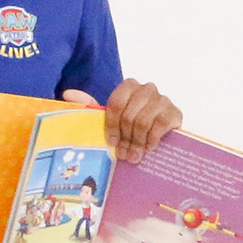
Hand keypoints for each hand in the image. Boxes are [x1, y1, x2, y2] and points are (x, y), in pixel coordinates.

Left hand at [65, 80, 183, 163]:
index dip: (112, 125)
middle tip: (125, 155)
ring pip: (143, 121)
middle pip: (129, 115)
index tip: (111, 142)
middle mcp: (147, 88)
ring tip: (135, 155)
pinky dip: (152, 140)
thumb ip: (92, 105)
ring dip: (137, 143)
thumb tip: (68, 94)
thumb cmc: (134, 126)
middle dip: (125, 138)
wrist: (164, 136)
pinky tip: (150, 148)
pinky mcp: (175, 112)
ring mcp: (163, 99)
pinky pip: (160, 125)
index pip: (116, 103)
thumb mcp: (112, 117)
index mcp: (129, 86)